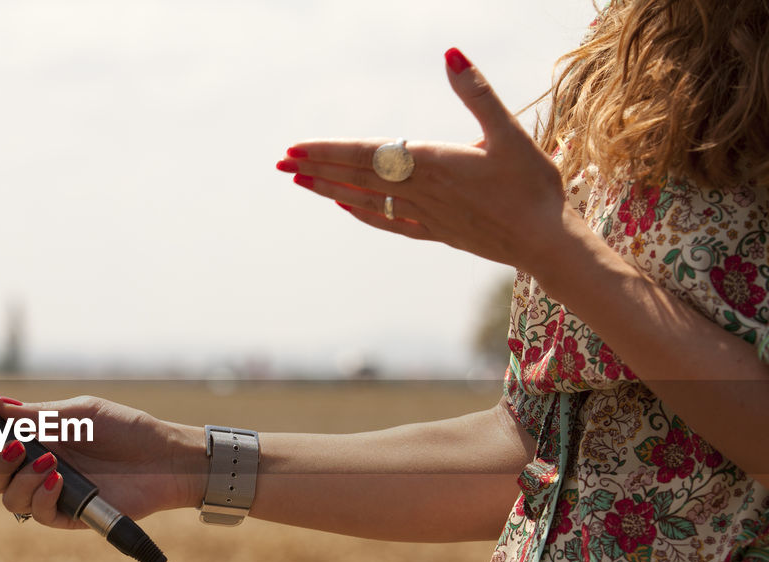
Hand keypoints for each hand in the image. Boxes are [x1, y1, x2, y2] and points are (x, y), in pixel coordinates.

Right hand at [0, 396, 203, 529]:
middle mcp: (37, 469)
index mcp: (36, 441)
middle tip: (15, 450)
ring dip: (20, 481)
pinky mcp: (70, 515)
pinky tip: (59, 481)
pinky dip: (41, 497)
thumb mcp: (80, 412)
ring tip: (51, 464)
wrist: (165, 457)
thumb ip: (38, 415)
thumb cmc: (126, 429)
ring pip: (9, 500)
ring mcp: (52, 493)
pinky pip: (39, 515)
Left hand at [276, 48, 571, 278]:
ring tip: (300, 181)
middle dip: (316, 169)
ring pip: (365, 200)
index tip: (295, 149)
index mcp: (431, 163)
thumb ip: (477, 93)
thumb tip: (451, 53)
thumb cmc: (534, 186)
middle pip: (356, 178)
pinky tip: (345, 207)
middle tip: (280, 163)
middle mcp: (419, 191)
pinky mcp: (435, 232)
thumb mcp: (509, 132)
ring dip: (330, 189)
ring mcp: (423, 215)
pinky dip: (363, 213)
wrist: (546, 243)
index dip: (327, 150)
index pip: (366, 153)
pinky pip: (388, 222)